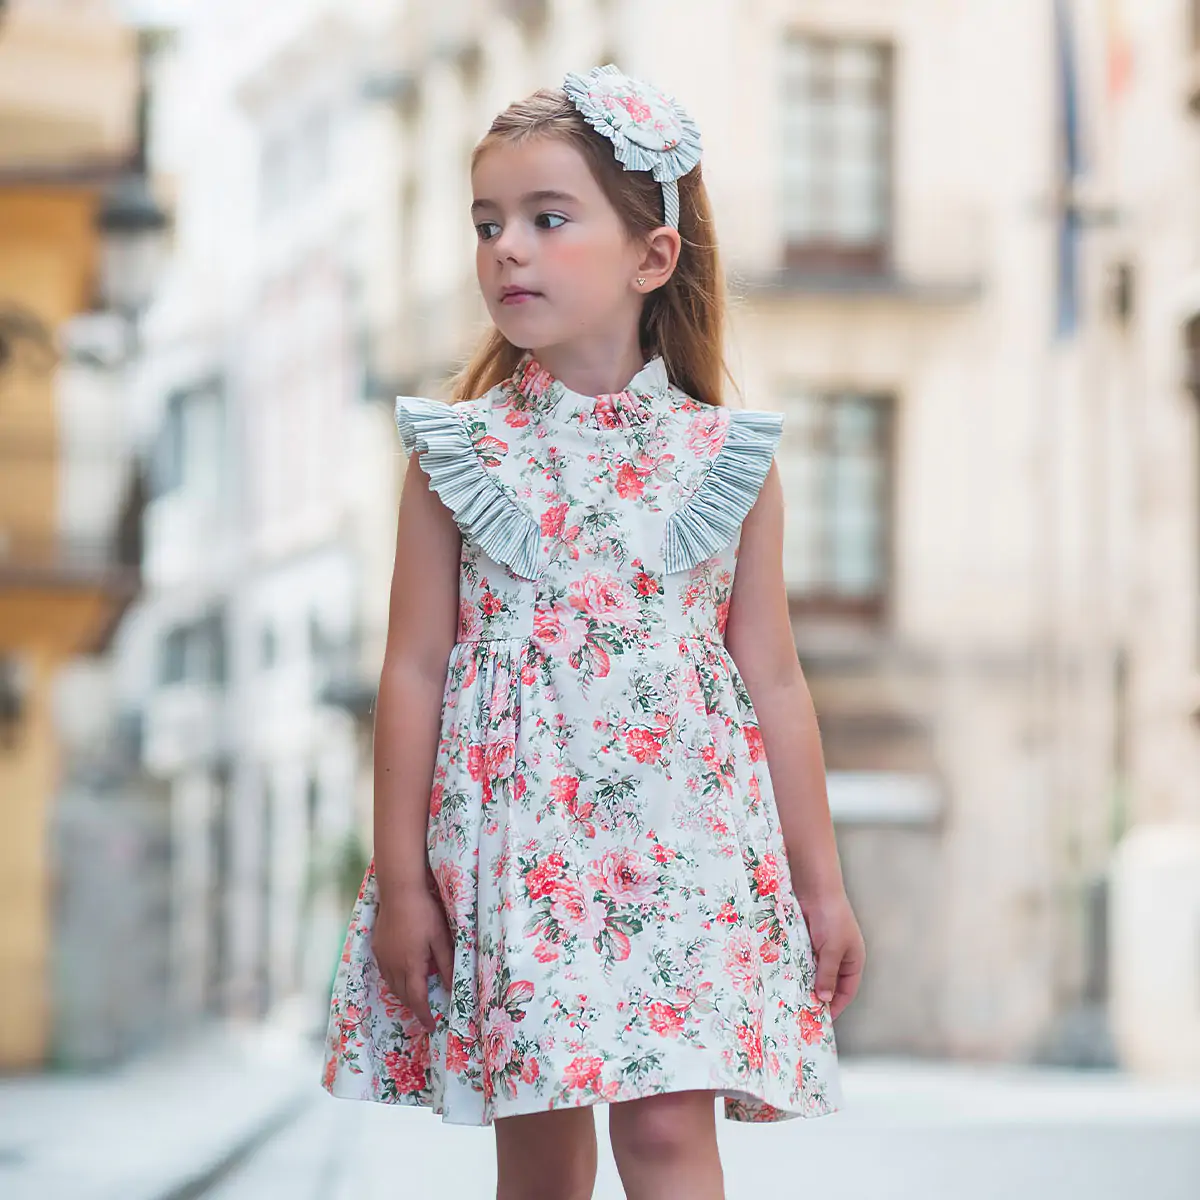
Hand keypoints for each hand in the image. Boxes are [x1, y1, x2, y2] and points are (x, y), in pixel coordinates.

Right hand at [373, 875, 453, 1032]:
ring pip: (391, 985)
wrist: (399, 891)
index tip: (430, 1026)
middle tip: (425, 1012)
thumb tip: (452, 988)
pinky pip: (385, 972)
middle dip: (414, 1006)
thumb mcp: (441, 938)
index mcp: (411, 965)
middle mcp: (393, 965)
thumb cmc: (424, 913)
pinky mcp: (377, 947)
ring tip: (415, 995)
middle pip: (402, 995)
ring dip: (403, 994)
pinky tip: (402, 973)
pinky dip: (394, 980)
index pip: (417, 999)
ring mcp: (382, 956)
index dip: (424, 1015)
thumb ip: (446, 964)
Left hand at [798, 888, 864, 1021]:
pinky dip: (793, 970)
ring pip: (812, 973)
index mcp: (852, 960)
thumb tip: (824, 1000)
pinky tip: (783, 979)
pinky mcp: (805, 941)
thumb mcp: (833, 949)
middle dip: (816, 997)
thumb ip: (828, 974)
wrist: (813, 886)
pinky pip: (800, 961)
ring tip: (789, 1000)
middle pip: (828, 984)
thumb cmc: (831, 916)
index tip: (820, 1020)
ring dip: (803, 984)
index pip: (846, 991)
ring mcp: (820, 948)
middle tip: (801, 1013)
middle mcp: (837, 956)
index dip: (836, 1006)